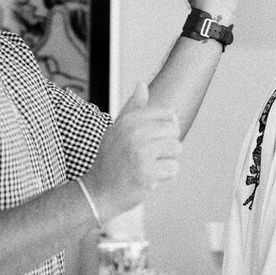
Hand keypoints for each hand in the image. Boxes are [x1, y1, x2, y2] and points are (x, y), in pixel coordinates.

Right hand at [81, 82, 180, 220]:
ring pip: (176, 148)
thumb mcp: (117, 129)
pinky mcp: (147, 172)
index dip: (167, 128)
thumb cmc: (110, 159)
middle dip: (167, 145)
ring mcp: (141, 153)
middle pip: (174, 131)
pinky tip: (149, 177)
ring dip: (167, 160)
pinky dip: (165, 175)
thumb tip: (141, 83)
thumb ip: (132, 107)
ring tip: (149, 165)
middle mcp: (135, 133)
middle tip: (149, 155)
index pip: (168, 114)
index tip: (155, 139)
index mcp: (129, 120)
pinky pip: (173, 168)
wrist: (98, 191)